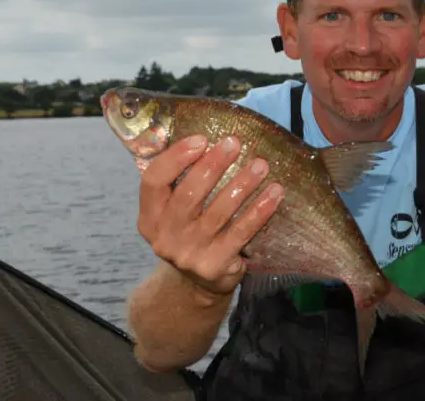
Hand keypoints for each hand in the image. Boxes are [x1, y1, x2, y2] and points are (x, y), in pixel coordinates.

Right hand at [136, 134, 283, 297]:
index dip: (176, 157)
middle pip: (188, 194)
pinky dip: (259, 210)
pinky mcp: (215, 265)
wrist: (198, 284)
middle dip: (213, 165)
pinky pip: (241, 232)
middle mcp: (165, 236)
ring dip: (242, 184)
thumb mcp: (174, 213)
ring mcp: (189, 253)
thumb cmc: (191, 233)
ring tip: (261, 165)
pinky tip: (275, 193)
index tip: (202, 139)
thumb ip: (181, 183)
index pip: (153, 181)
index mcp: (149, 217)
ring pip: (219, 212)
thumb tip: (210, 140)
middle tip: (235, 143)